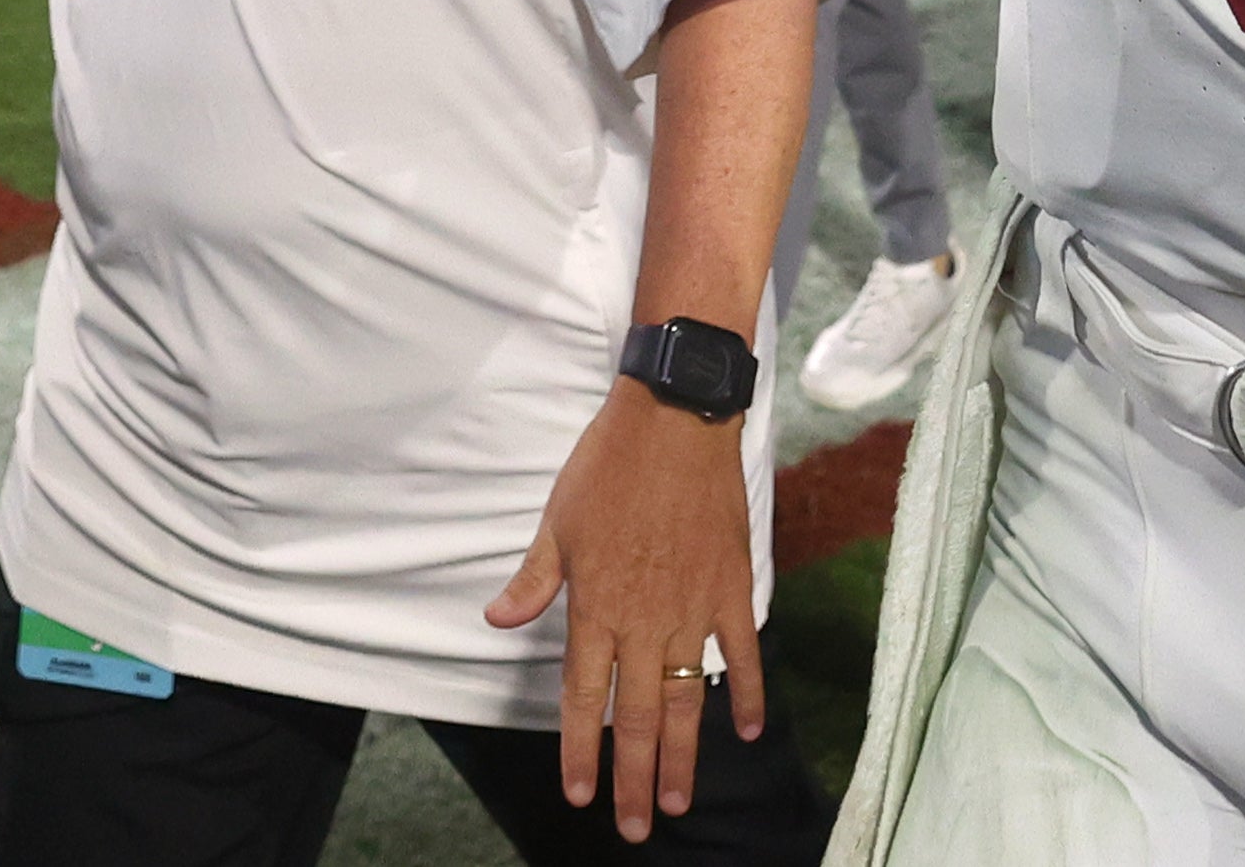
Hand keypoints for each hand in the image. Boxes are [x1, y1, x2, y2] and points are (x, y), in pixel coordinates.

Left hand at [488, 380, 765, 837]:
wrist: (676, 419)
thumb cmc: (608, 465)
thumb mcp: (557, 521)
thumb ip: (534, 579)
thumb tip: (498, 620)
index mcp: (596, 607)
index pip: (584, 698)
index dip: (581, 751)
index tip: (582, 796)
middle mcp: (644, 620)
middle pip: (640, 717)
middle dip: (636, 779)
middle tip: (637, 827)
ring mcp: (693, 608)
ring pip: (688, 700)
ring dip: (685, 756)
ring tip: (680, 801)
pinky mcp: (730, 587)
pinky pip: (742, 653)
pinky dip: (746, 694)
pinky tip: (746, 731)